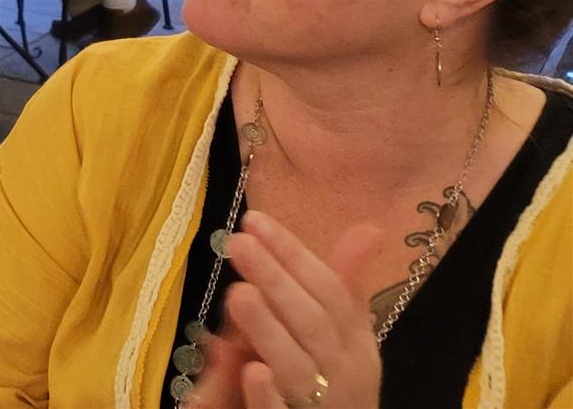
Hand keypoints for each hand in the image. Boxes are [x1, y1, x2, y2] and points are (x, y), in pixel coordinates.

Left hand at [190, 213, 382, 408]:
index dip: (295, 254)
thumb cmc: (336, 388)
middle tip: (238, 243)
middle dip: (277, 280)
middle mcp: (345, 374)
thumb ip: (343, 287)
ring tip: (238, 293)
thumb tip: (371, 228)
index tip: (254, 220)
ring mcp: (323, 406)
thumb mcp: (345, 338)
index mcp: (356, 345)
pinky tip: (251, 371)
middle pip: (313, 323)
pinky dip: (268, 397)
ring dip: (270, 330)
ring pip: (297, 368)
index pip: (331, 292)